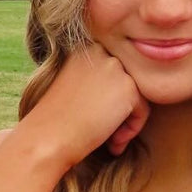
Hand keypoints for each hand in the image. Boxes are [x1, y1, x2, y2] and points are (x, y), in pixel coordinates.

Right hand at [23, 42, 149, 165]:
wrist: (48, 137)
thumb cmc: (56, 121)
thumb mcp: (74, 89)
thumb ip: (98, 82)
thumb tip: (123, 92)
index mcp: (83, 48)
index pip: (111, 74)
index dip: (107, 101)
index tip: (94, 119)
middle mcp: (100, 51)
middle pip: (126, 83)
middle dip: (119, 111)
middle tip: (105, 134)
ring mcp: (114, 66)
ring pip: (137, 97)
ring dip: (126, 122)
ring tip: (110, 141)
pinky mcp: (128, 86)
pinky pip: (143, 111)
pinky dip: (132, 129)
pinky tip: (113, 142)